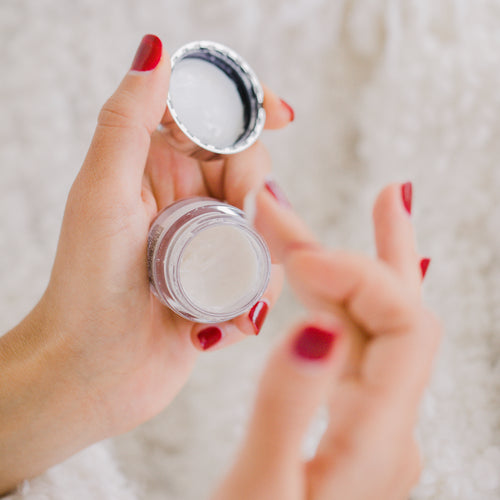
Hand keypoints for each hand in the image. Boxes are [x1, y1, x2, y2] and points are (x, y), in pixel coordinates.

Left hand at [0, 34, 292, 492]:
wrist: (96, 370)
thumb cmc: (88, 285)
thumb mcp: (103, 193)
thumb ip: (128, 120)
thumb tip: (157, 51)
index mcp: (153, 165)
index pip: (210, 114)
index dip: (247, 104)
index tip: (280, 116)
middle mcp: (184, 197)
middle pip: (248, 164)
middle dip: (254, 186)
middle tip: (242, 217)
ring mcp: (206, 238)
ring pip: (264, 219)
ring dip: (258, 252)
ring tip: (229, 289)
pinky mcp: (224, 279)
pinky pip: (264, 268)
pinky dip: (255, 293)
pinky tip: (227, 322)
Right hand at [213, 184, 441, 499]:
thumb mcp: (260, 492)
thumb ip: (289, 411)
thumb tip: (315, 325)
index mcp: (377, 441)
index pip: (403, 327)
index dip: (361, 276)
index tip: (300, 254)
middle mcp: (385, 426)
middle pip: (400, 317)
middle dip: (380, 251)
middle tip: (391, 196)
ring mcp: (366, 423)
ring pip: (370, 329)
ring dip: (347, 272)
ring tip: (344, 222)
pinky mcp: (340, 422)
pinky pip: (350, 351)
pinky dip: (336, 307)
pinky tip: (332, 290)